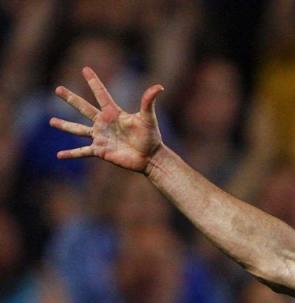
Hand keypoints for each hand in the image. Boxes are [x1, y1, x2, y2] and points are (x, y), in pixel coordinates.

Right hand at [49, 66, 164, 172]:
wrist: (151, 158)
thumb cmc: (151, 137)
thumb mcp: (148, 118)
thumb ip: (149, 102)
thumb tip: (159, 87)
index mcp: (114, 113)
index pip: (101, 94)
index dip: (94, 81)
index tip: (85, 69)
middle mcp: (104, 123)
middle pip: (83, 108)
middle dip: (71, 98)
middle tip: (58, 89)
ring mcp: (101, 137)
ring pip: (78, 129)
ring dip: (64, 125)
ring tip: (51, 121)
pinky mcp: (100, 151)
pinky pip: (82, 151)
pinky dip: (71, 153)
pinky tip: (59, 155)